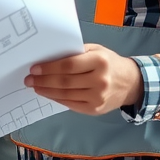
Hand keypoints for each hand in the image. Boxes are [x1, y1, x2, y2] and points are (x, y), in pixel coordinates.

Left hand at [25, 43, 142, 114]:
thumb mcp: (96, 50)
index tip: (34, 68)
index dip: (48, 68)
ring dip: (46, 91)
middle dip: (43, 81)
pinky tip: (48, 94)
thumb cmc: (109, 63)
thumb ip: (75, 53)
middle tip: (28, 79)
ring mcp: (98, 97)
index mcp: (99, 62)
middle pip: (64, 82)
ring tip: (35, 86)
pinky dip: (57, 99)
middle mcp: (100, 80)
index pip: (68, 66)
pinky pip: (70, 104)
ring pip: (65, 94)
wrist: (132, 83)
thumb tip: (49, 57)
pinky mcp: (95, 109)